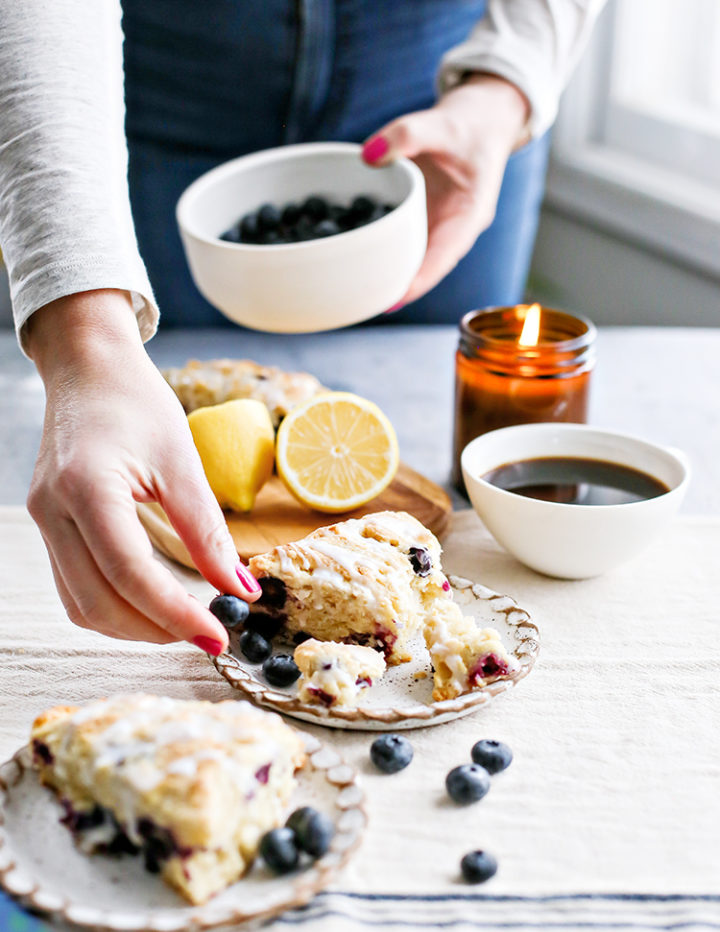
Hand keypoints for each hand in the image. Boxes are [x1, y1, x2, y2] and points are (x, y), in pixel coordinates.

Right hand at [25, 290, 259, 652]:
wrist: (87, 368)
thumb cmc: (137, 402)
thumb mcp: (182, 460)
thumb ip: (208, 531)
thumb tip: (240, 589)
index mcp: (86, 487)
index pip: (129, 573)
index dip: (175, 613)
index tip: (218, 635)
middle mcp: (51, 511)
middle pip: (97, 603)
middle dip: (155, 629)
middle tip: (207, 631)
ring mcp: (41, 520)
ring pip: (80, 604)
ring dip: (132, 625)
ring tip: (184, 620)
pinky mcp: (46, 525)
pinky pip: (74, 585)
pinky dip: (114, 605)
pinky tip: (152, 601)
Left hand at [362, 74, 529, 304]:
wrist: (482, 116)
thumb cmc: (470, 122)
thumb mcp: (442, 121)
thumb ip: (407, 134)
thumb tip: (368, 154)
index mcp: (470, 215)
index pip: (445, 256)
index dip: (421, 279)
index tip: (396, 298)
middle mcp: (455, 227)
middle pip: (427, 266)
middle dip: (400, 285)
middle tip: (367, 302)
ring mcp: (439, 225)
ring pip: (414, 256)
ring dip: (391, 272)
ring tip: (359, 292)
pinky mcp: (424, 217)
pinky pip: (403, 237)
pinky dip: (384, 247)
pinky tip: (359, 258)